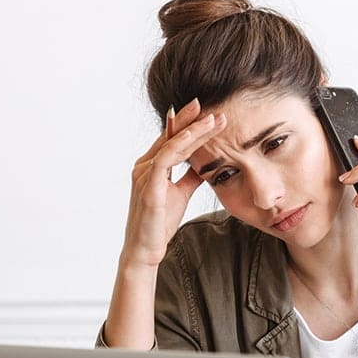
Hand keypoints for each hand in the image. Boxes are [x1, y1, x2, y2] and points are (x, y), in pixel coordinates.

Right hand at [121, 98, 227, 269]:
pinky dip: (179, 145)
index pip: (172, 139)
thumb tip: (206, 164)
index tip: (211, 114)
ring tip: (213, 120)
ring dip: (193, 130)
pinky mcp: (149, 187)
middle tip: (213, 107)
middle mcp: (144, 166)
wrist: (145, 250)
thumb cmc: (159, 222)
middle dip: (193, 120)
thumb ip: (190, 176)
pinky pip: (164, 159)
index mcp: (151, 166)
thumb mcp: (180, 193)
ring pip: (170, 144)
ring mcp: (144, 175)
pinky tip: (193, 136)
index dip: (190, 124)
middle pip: (170, 136)